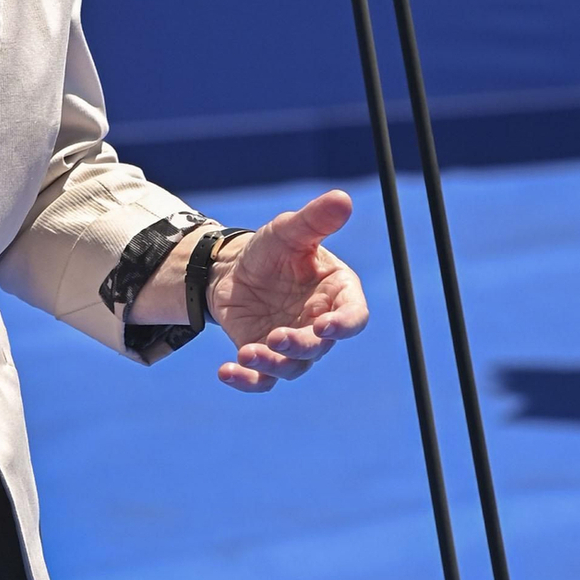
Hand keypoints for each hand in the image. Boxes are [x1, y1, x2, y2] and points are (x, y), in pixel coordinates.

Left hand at [207, 189, 367, 394]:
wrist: (233, 269)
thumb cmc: (271, 249)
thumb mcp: (289, 230)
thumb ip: (316, 220)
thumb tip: (342, 198)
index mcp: (336, 293)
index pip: (353, 316)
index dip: (343, 325)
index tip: (323, 326)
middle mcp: (319, 325)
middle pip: (320, 348)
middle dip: (299, 346)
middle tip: (276, 337)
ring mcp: (293, 347)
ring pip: (291, 368)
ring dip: (271, 365)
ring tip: (247, 354)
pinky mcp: (266, 359)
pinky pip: (261, 380)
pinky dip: (245, 381)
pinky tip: (226, 371)